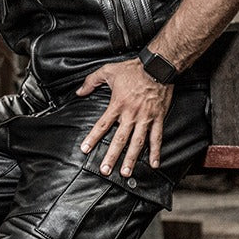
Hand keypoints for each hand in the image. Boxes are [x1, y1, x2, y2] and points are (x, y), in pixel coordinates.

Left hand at [76, 58, 172, 176]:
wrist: (157, 66)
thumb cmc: (133, 69)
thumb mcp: (108, 71)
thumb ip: (91, 81)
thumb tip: (79, 91)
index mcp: (118, 104)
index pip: (102, 124)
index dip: (93, 138)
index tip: (85, 149)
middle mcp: (131, 114)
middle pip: (120, 139)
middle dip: (112, 156)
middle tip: (106, 170)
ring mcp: (146, 118)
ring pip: (138, 143)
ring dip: (132, 159)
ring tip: (126, 172)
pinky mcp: (158, 118)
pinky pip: (157, 137)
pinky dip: (156, 151)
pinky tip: (154, 163)